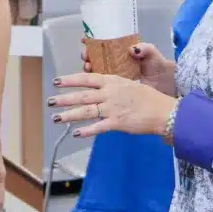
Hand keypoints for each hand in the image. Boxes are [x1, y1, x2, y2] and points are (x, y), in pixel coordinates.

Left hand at [48, 73, 176, 138]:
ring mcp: (113, 108)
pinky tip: (76, 133)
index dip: (70, 80)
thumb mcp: (127, 84)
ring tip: (56, 118)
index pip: (86, 79)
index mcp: (112, 81)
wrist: (163, 111)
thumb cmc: (147, 97)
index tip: (56, 81)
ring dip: (70, 115)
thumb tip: (96, 88)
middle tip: (49, 102)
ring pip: (86, 111)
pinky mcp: (118, 123)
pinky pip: (99, 127)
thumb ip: (111, 86)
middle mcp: (110, 93)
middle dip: (63, 99)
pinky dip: (87, 130)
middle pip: (82, 96)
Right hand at [80, 41, 175, 95]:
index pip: (102, 45)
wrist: (166, 84)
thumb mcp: (151, 53)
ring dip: (88, 68)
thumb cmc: (157, 66)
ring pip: (95, 71)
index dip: (91, 42)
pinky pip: (101, 86)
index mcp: (121, 52)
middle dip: (87, 55)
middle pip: (95, 57)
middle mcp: (115, 63)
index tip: (84, 40)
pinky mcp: (116, 89)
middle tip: (85, 56)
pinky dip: (93, 84)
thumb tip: (132, 49)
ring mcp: (115, 76)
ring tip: (87, 67)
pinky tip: (90, 81)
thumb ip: (144, 48)